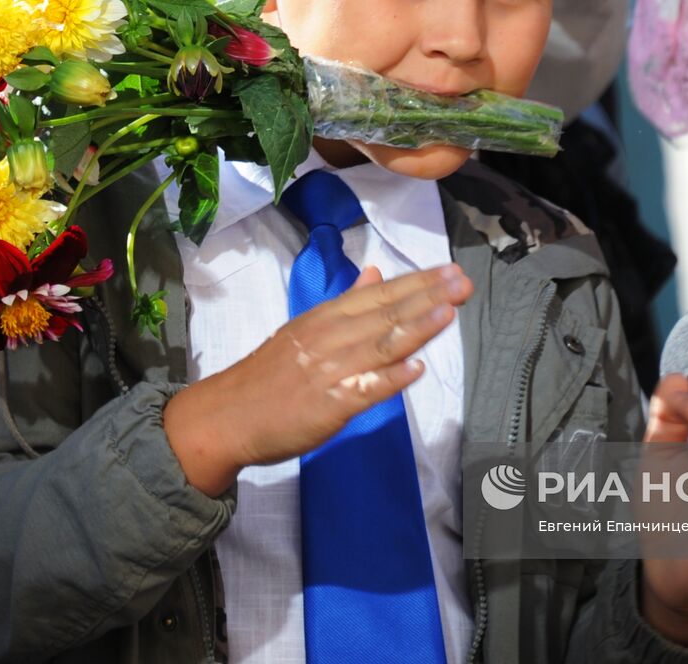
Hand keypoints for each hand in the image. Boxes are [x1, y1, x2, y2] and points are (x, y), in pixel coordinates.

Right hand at [165, 263, 473, 494]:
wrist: (225, 417)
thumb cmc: (269, 377)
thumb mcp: (304, 330)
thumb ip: (345, 304)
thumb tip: (376, 272)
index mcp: (323, 318)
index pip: (377, 294)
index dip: (416, 282)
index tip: (449, 270)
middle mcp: (328, 339)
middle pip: (384, 313)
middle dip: (428, 296)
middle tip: (462, 281)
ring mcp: (328, 372)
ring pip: (380, 345)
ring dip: (417, 327)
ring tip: (449, 311)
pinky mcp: (327, 406)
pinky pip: (364, 389)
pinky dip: (390, 378)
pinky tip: (416, 369)